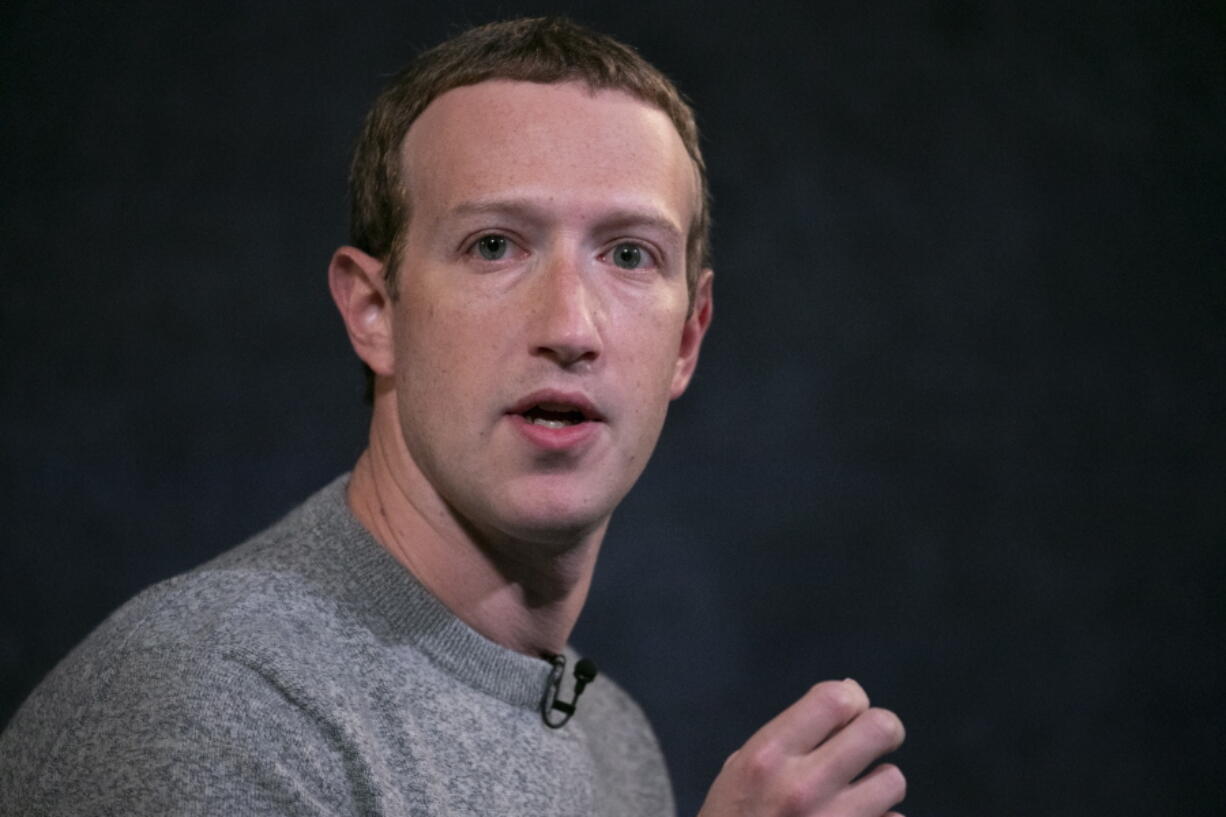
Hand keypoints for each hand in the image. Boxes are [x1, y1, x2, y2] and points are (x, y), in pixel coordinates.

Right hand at [697, 679, 905, 816]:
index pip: (835, 699)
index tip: (846, 714)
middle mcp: (804, 786)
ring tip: (859, 793)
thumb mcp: (740, 768)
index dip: (851, 699)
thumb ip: (791, 733)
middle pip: (879, 729)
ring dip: (880, 783)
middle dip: (882, 730)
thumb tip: (851, 696)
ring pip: (893, 779)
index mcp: (769, 756)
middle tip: (872, 742)